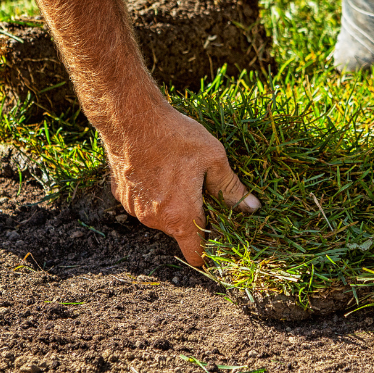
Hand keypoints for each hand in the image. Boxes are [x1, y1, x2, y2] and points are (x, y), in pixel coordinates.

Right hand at [106, 103, 259, 266]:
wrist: (130, 117)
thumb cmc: (175, 137)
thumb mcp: (214, 159)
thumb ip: (231, 188)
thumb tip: (251, 208)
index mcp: (181, 217)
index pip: (195, 254)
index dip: (208, 253)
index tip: (217, 241)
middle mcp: (155, 220)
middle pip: (180, 231)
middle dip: (192, 216)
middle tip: (201, 188)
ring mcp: (135, 209)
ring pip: (161, 216)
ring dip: (171, 203)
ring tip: (177, 172)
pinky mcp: (122, 195)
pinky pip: (143, 202)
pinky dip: (152, 192)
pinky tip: (157, 168)